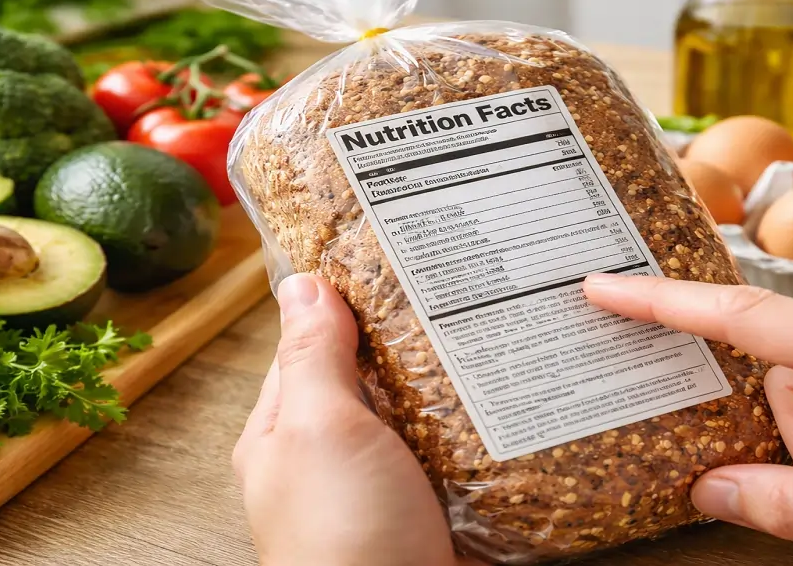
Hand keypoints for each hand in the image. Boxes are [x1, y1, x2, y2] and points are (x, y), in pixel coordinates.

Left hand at [232, 274, 483, 565]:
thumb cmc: (344, 537)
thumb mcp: (319, 430)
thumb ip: (312, 358)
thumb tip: (302, 283)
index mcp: (285, 433)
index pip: (309, 345)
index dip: (345, 301)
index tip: (393, 255)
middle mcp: (331, 458)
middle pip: (371, 377)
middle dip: (410, 340)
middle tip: (463, 287)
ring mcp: (382, 487)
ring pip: (418, 414)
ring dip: (450, 383)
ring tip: (498, 329)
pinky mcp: (429, 511)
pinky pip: (453, 454)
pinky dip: (476, 428)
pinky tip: (507, 400)